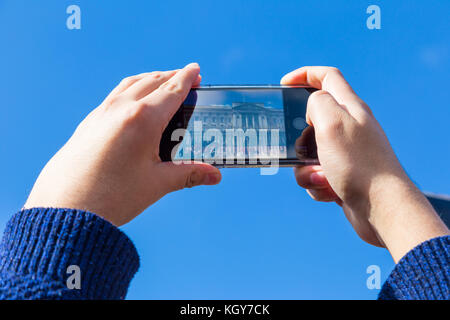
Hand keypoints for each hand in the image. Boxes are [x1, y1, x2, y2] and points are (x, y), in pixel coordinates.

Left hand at [24, 63, 221, 225]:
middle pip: (152, 81)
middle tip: (187, 77)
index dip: (187, 78)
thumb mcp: (157, 183)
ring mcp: (102, 113)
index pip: (172, 90)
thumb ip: (189, 174)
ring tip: (163, 81)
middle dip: (172, 76)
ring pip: (131, 84)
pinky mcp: (89, 122)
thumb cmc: (112, 196)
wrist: (65, 208)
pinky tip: (134, 100)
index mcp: (144, 120)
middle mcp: (122, 109)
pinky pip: (115, 95)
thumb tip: (216, 176)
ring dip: (150, 78)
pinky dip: (131, 89)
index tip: (195, 69)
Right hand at [282, 66, 448, 261]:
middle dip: (297, 138)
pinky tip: (330, 190)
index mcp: (349, 107)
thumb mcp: (332, 122)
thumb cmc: (358, 164)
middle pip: (310, 120)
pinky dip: (316, 183)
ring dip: (305, 167)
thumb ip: (316, 103)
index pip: (327, 77)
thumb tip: (311, 109)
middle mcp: (349, 127)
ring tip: (322, 177)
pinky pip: (315, 174)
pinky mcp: (342, 173)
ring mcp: (345, 152)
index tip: (284, 84)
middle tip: (298, 149)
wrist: (380, 208)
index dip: (304, 75)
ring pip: (307, 152)